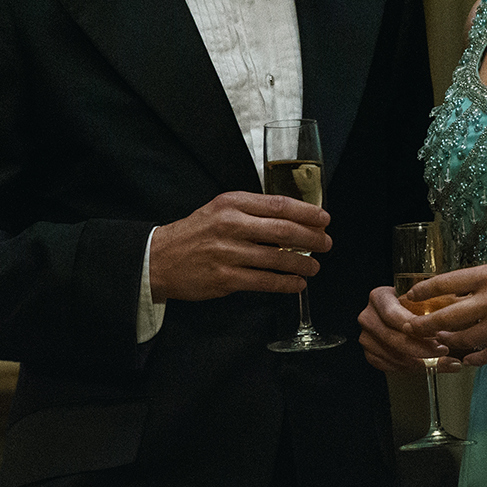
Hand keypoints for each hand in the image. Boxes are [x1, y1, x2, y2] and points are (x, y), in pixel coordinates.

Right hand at [148, 191, 330, 301]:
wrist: (159, 258)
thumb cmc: (195, 233)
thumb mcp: (220, 209)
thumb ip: (252, 210)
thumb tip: (293, 218)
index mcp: (232, 203)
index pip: (279, 204)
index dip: (307, 212)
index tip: (324, 219)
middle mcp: (230, 225)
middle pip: (283, 231)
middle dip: (311, 238)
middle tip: (326, 243)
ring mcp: (227, 253)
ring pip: (277, 259)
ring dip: (303, 264)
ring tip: (315, 267)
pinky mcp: (225, 278)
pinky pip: (265, 281)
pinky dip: (286, 283)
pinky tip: (297, 284)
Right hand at [358, 285, 459, 373]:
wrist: (397, 313)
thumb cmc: (412, 304)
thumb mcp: (424, 297)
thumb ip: (440, 305)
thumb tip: (462, 321)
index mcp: (379, 297)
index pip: (394, 316)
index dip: (416, 328)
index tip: (437, 335)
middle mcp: (368, 316)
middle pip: (394, 339)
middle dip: (421, 349)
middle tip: (442, 351)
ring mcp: (366, 336)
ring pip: (393, 355)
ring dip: (419, 362)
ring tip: (441, 361)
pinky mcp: (369, 353)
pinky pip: (389, 366)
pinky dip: (410, 368)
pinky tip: (426, 365)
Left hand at [403, 249, 486, 365]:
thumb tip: (469, 286)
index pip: (446, 282)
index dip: (424, 291)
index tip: (409, 296)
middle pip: (448, 316)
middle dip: (425, 325)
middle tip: (411, 330)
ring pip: (466, 339)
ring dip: (448, 343)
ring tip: (439, 343)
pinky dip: (476, 358)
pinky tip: (467, 360)